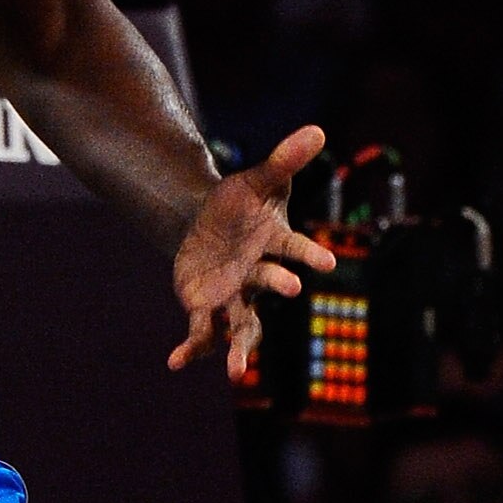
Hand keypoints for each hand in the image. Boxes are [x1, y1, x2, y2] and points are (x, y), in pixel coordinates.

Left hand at [169, 125, 335, 379]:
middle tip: (293, 287)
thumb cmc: (242, 204)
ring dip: (237, 349)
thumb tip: (318, 129)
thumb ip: (285, 158)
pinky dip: (190, 348)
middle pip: (269, 287)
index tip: (328, 262)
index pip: (296, 248)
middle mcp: (257, 276)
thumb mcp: (260, 178)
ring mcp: (233, 296)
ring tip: (234, 373)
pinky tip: (175, 362)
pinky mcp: (206, 307)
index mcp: (274, 244)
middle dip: (279, 284)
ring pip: (240, 327)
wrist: (208, 226)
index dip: (310, 255)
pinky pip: (201, 333)